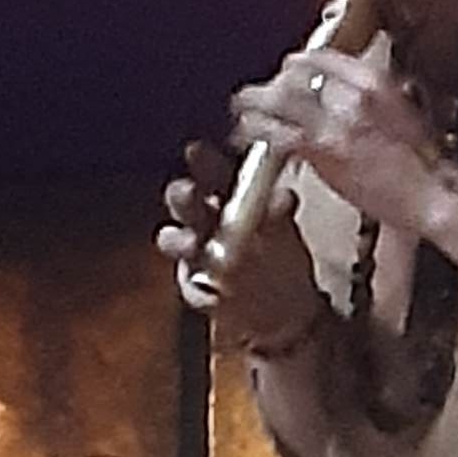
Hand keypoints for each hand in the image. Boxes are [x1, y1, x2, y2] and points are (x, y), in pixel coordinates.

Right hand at [156, 139, 320, 341]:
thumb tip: (282, 197)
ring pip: (173, 240)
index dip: (202, 161)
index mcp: (227, 197)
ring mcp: (194, 253)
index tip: (196, 151)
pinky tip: (213, 292)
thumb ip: (280, 211)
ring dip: (178, 240)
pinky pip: (190, 285)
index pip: (210, 171)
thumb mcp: (285, 227)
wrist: (282, 305)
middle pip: (183, 200)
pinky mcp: (194, 287)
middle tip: (188, 192)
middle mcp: (204, 220)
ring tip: (191, 243)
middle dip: (183, 196)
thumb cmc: (279, 255)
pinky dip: (199, 289)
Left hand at [229, 36, 437, 234]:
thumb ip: (369, 100)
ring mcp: (335, 119)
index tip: (288, 73)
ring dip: (255, 101)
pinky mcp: (322, 149)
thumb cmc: (425, 165)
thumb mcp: (402, 114)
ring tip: (241, 108)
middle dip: (274, 83)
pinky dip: (255, 129)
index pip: (321, 57)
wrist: (433, 195)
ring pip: (279, 97)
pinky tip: (244, 133)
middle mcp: (352, 92)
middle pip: (295, 72)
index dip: (297, 65)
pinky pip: (276, 132)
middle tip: (260, 94)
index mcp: (374, 80)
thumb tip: (342, 98)